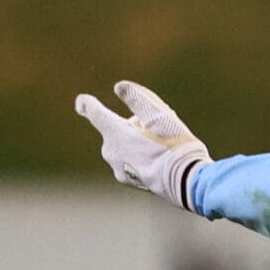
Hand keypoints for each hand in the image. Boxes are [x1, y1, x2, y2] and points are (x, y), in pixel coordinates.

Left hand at [75, 80, 210, 209]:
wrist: (187, 182)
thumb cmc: (174, 146)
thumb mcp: (159, 115)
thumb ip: (137, 98)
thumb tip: (119, 87)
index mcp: (114, 133)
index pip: (92, 112)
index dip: (86, 103)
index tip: (82, 101)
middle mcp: (110, 151)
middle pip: (115, 129)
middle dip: (132, 126)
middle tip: (157, 129)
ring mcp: (117, 168)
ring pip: (123, 146)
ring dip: (137, 142)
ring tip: (163, 147)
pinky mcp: (128, 180)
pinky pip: (129, 161)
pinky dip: (141, 157)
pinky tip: (161, 161)